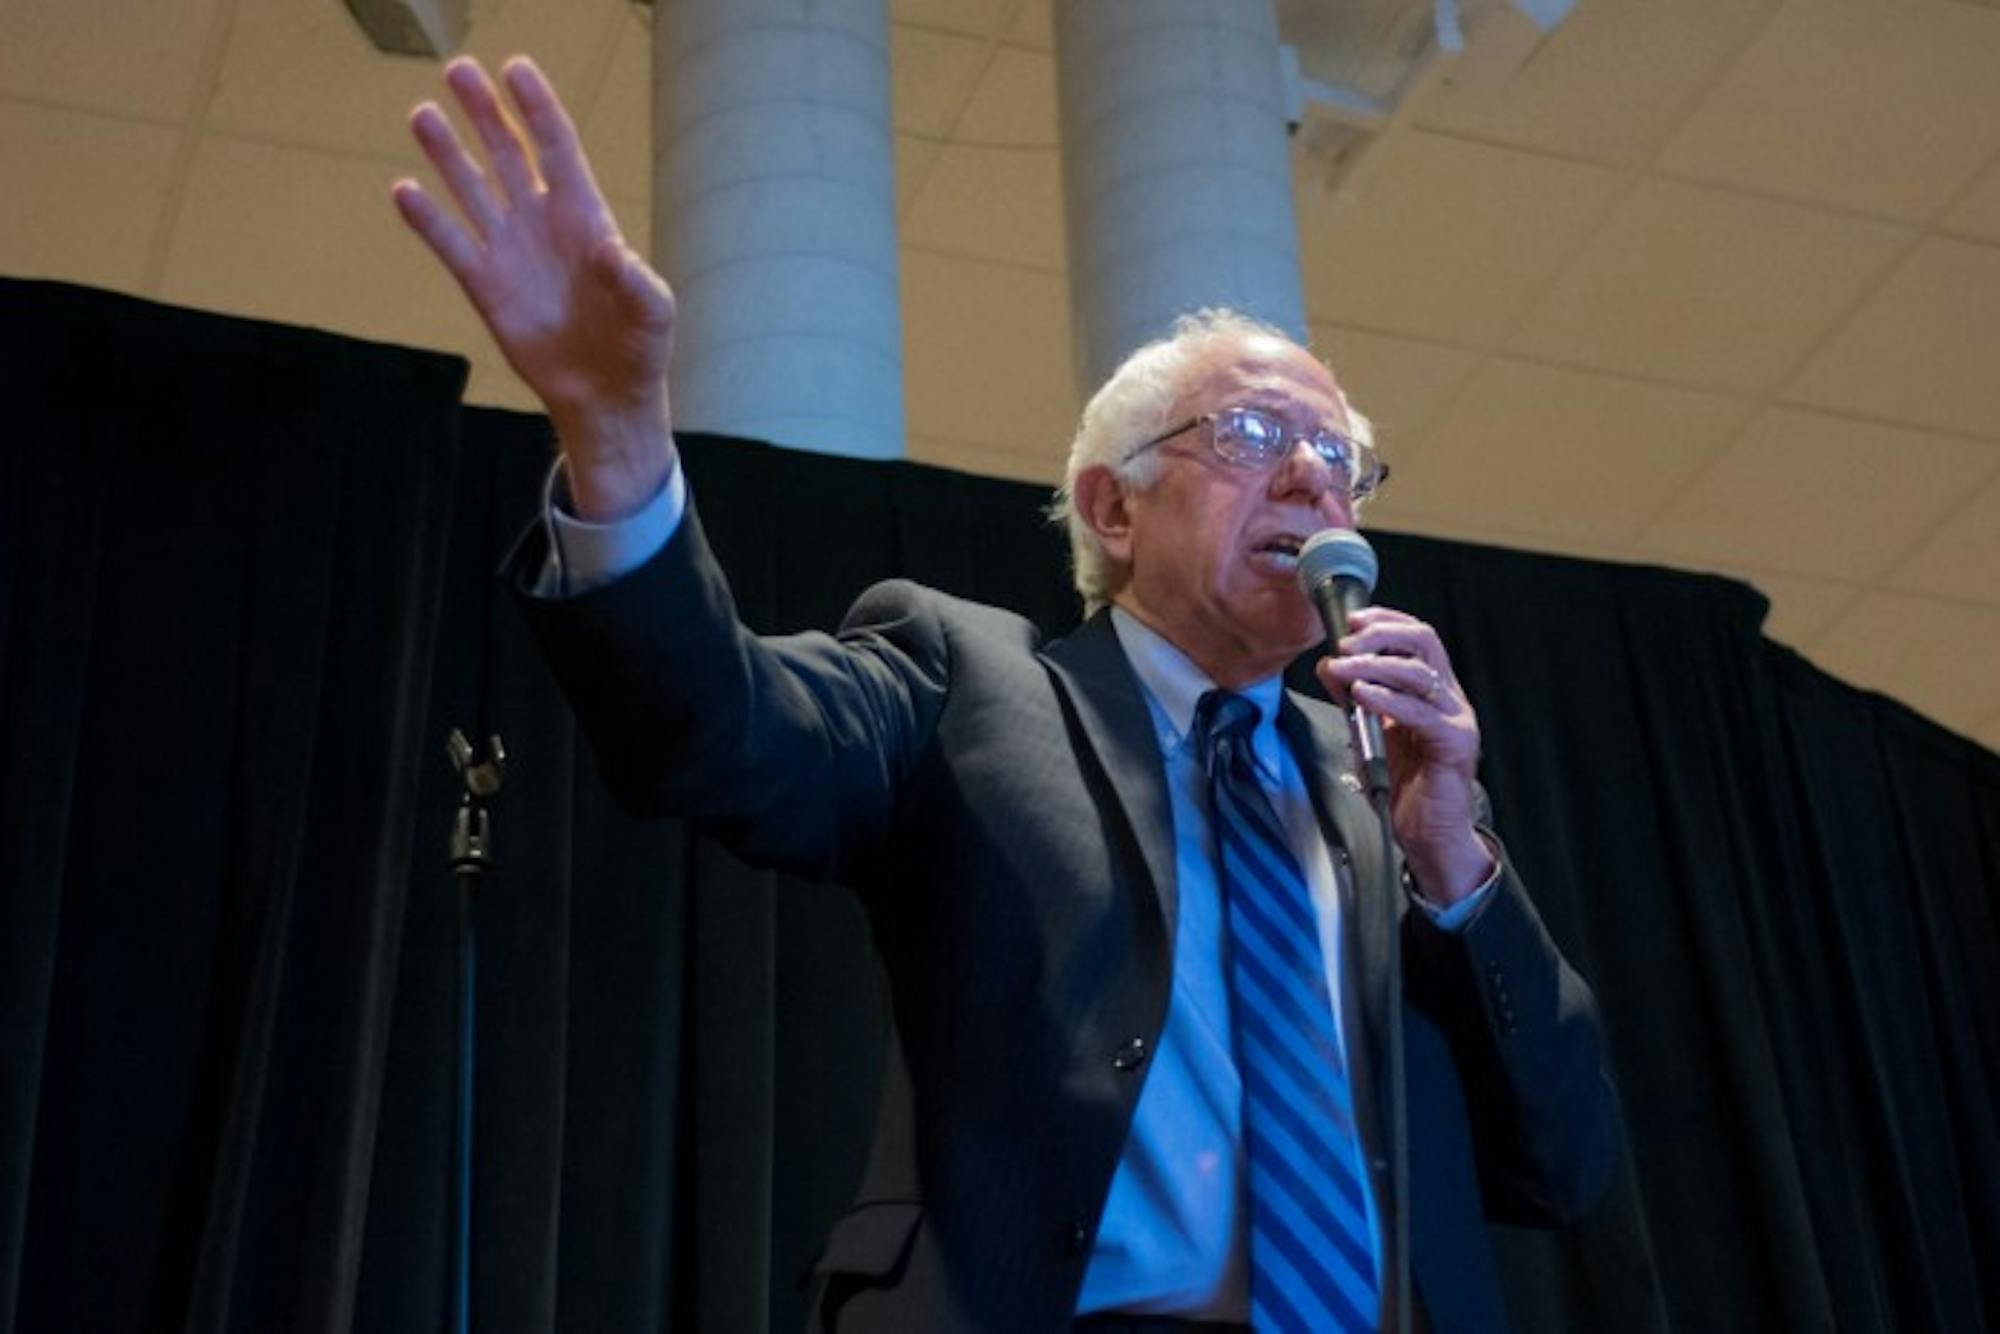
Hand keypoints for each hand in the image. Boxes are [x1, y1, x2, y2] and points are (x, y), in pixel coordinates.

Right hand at [393, 56, 675, 519]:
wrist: (605, 396)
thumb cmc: (639, 348)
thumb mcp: (653, 313)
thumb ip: (636, 281)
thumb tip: (611, 251)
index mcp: (586, 217)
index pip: (557, 148)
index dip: (537, 109)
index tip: (515, 69)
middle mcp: (543, 224)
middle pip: (510, 154)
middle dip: (485, 113)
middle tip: (458, 70)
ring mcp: (511, 251)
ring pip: (474, 189)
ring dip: (448, 154)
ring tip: (423, 114)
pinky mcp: (485, 287)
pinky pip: (451, 245)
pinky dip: (428, 220)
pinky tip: (405, 190)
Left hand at [1314, 607, 1492, 902]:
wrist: (1429, 835)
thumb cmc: (1406, 784)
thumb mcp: (1371, 731)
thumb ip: (1353, 697)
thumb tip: (1328, 665)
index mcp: (1433, 689)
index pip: (1418, 636)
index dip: (1387, 621)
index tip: (1353, 620)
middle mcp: (1449, 697)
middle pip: (1425, 642)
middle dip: (1382, 634)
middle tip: (1345, 642)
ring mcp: (1456, 718)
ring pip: (1419, 673)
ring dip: (1374, 665)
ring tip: (1342, 667)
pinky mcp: (1455, 743)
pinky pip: (1420, 712)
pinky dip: (1387, 699)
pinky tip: (1361, 694)